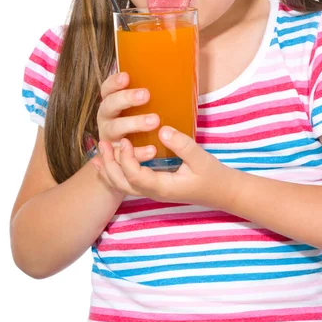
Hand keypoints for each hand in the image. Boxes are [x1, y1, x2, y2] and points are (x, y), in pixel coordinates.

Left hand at [92, 126, 233, 208]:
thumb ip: (182, 145)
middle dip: (109, 165)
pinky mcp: (154, 186)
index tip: (125, 140)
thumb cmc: (213, 176)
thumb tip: (162, 130)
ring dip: (109, 169)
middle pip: (121, 184)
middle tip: (102, 143)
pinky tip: (109, 161)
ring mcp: (152, 191)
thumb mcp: (200, 158)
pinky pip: (129, 183)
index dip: (126, 159)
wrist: (223, 192)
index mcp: (163, 187)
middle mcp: (153, 192)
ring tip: (98, 152)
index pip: (135, 176)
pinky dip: (115, 172)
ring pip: (122, 186)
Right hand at [96, 71, 159, 163]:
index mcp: (110, 103)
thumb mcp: (142, 106)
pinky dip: (138, 152)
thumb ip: (151, 94)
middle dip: (126, 99)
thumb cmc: (140, 120)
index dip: (114, 82)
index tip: (127, 76)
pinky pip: (124, 155)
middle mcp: (106, 118)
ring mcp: (108, 137)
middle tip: (146, 95)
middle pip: (109, 106)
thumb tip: (179, 73)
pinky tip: (153, 150)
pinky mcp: (116, 155)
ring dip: (134, 123)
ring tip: (155, 121)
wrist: (130, 154)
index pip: (106, 89)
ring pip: (115, 128)